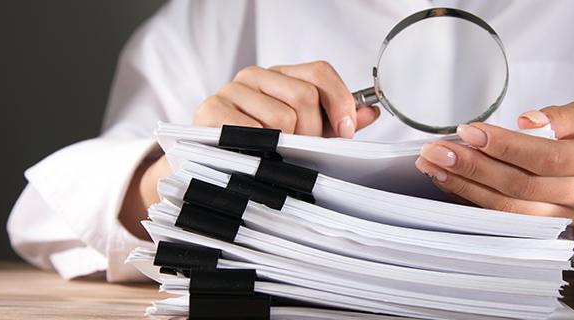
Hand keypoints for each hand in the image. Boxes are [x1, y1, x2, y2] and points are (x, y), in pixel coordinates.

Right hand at [122, 61, 380, 239]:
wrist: (202, 167)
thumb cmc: (257, 151)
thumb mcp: (300, 135)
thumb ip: (334, 122)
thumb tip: (371, 112)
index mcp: (278, 76)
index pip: (319, 71)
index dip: (339, 100)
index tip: (344, 131)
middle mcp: (253, 76)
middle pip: (305, 95)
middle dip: (314, 132)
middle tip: (305, 153)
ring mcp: (230, 91)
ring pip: (284, 117)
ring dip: (288, 146)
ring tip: (276, 158)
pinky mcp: (211, 112)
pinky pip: (255, 132)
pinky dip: (263, 150)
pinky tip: (255, 157)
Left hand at [415, 101, 573, 261]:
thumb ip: (567, 116)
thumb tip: (527, 118)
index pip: (546, 158)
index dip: (505, 147)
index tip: (469, 130)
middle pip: (519, 186)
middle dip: (473, 167)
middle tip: (437, 148)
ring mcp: (559, 217)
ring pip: (506, 208)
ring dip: (463, 186)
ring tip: (431, 164)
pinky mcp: (542, 228)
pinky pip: (503, 218)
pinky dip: (470, 200)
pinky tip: (445, 182)